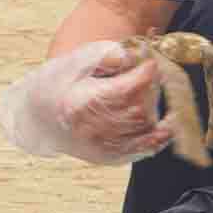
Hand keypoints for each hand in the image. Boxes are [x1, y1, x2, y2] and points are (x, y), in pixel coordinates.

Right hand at [0, 42, 166, 164]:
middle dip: (150, 88)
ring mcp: (101, 147)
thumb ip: (101, 56)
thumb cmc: (60, 86)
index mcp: (79, 104)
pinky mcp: (111, 157)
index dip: (143, 76)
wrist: (42, 117)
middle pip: (137, 109)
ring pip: (143, 127)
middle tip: (152, 73)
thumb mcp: (73, 63)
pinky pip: (143, 149)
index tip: (151, 62)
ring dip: (154, 106)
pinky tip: (169, 124)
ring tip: (149, 89)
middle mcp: (90, 131)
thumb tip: (127, 55)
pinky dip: (160, 136)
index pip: (122, 91)